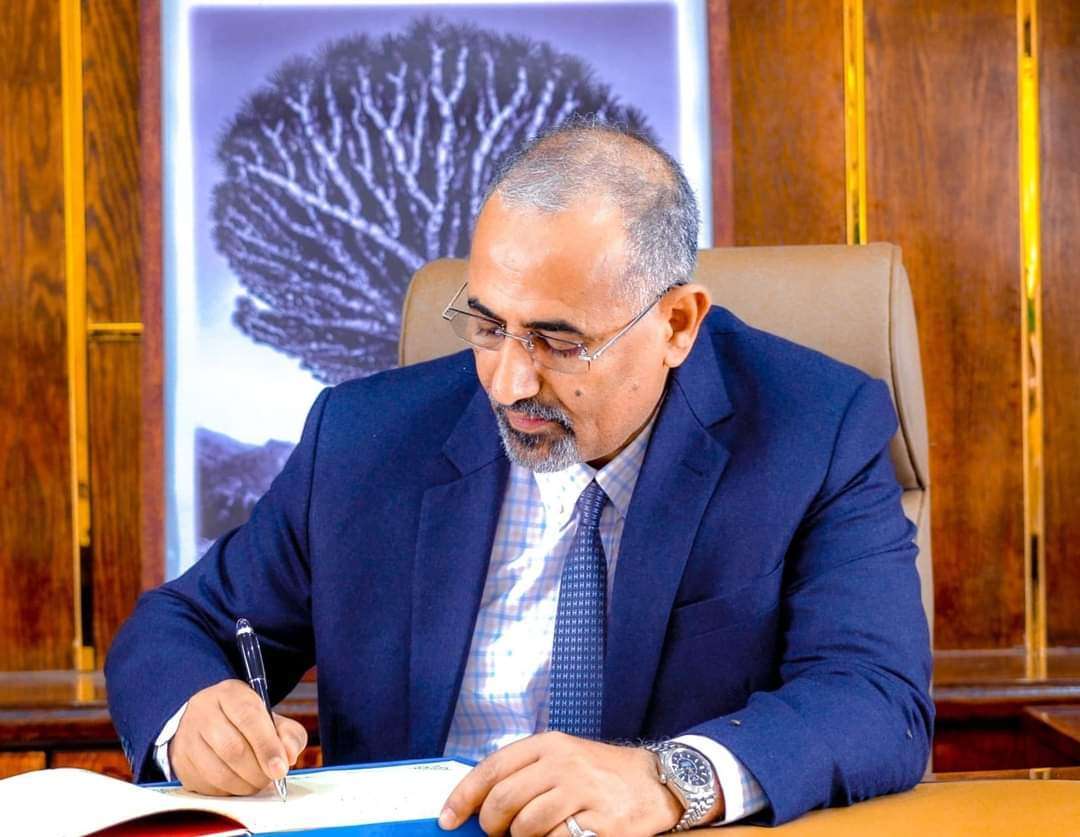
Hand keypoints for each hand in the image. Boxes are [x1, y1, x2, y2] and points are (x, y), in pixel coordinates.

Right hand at [169, 678, 306, 795]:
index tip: (281, 769)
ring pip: (217, 772)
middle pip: (232, 749)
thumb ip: (288, 734)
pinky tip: (237, 783)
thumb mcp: (271, 718)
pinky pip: (206, 786)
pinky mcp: (179, 761)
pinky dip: (227, 792)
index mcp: (229, 693)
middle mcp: (202, 711)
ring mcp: (186, 737)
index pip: (249, 718)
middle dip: (258, 771)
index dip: (267, 747)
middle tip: (271, 778)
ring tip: (256, 781)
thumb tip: (289, 756)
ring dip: (244, 785)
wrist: (207, 721)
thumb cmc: (245, 721)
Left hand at [438, 731, 685, 835]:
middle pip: (504, 800)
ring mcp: (585, 793)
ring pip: (526, 826)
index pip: (492, 768)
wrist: (656, 781)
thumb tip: (476, 803)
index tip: (447, 819)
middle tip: (500, 832)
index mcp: (549, 744)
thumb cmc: (599, 773)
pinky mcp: (603, 824)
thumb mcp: (562, 756)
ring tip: (535, 834)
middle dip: (492, 824)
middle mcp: (565, 763)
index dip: (463, 797)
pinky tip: (561, 836)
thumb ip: (523, 772)